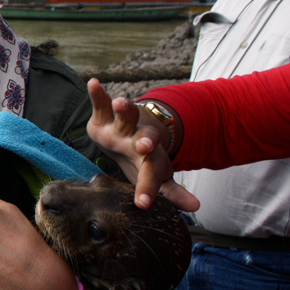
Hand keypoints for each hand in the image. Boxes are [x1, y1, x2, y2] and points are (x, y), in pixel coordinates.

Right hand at [86, 79, 198, 211]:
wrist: (131, 134)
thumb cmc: (142, 160)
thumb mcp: (155, 175)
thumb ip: (172, 192)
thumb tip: (196, 207)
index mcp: (149, 158)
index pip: (150, 174)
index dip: (146, 188)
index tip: (142, 203)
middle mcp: (136, 139)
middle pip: (144, 137)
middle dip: (145, 140)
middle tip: (145, 145)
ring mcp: (121, 126)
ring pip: (127, 116)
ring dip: (125, 108)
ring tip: (119, 102)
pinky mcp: (104, 116)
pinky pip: (102, 103)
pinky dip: (98, 93)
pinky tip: (92, 82)